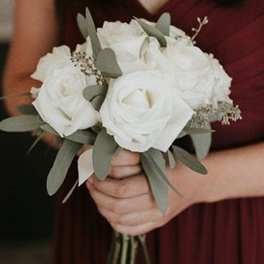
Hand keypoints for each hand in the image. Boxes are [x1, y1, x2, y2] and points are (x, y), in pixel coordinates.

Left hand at [86, 149, 204, 235]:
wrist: (197, 182)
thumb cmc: (177, 164)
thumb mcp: (158, 157)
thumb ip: (135, 161)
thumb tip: (105, 162)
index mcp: (159, 185)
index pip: (122, 190)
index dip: (104, 184)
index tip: (94, 176)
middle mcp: (158, 205)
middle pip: (118, 206)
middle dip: (99, 195)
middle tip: (90, 183)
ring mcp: (157, 217)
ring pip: (121, 220)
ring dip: (103, 208)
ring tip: (96, 194)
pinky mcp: (157, 223)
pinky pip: (130, 229)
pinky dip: (115, 222)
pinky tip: (108, 211)